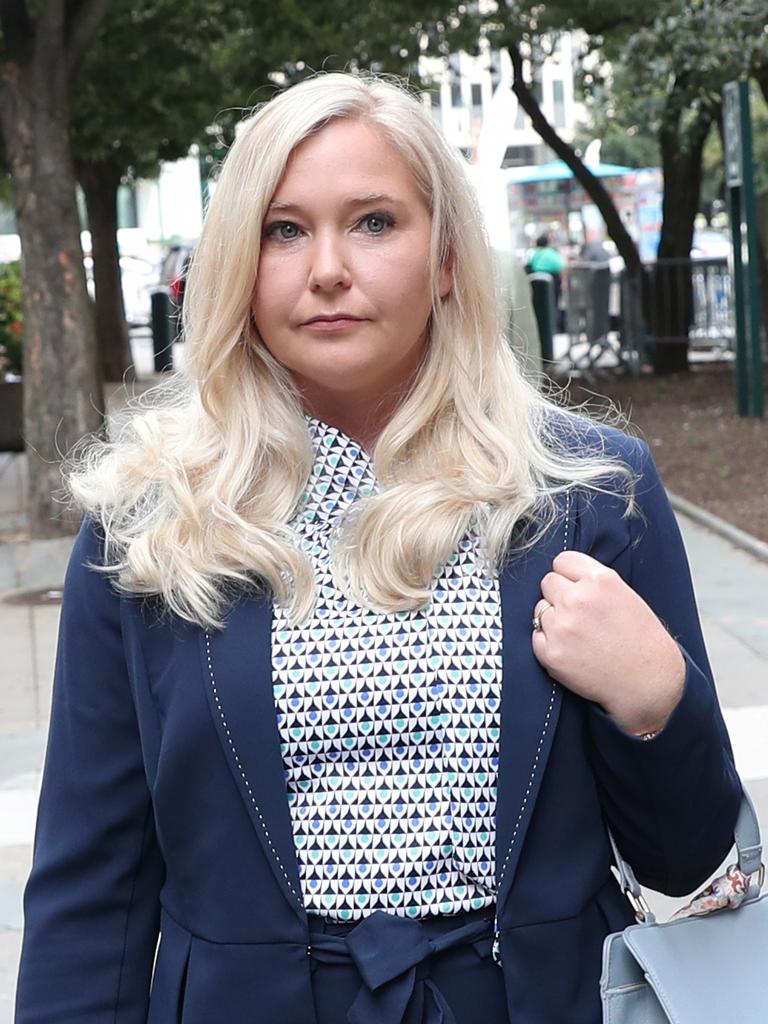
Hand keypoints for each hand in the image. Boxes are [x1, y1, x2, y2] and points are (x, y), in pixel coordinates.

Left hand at [531, 551, 685, 735]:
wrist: (648, 683)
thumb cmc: (641, 640)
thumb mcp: (625, 595)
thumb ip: (593, 581)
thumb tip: (563, 575)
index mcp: (600, 580)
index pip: (562, 561)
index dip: (569, 575)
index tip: (576, 587)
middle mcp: (578, 599)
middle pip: (547, 582)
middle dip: (559, 595)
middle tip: (579, 614)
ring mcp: (562, 626)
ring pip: (540, 609)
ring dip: (553, 618)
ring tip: (579, 634)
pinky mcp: (550, 652)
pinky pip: (536, 635)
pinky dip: (548, 642)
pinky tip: (572, 650)